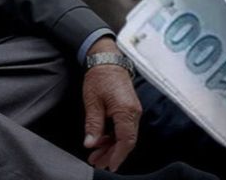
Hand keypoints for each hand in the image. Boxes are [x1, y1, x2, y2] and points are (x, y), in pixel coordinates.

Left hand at [82, 38, 142, 170]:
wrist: (108, 59)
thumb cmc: (100, 76)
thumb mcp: (92, 101)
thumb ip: (93, 124)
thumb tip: (91, 143)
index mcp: (126, 110)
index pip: (125, 140)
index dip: (118, 155)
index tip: (109, 166)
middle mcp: (134, 112)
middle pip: (127, 141)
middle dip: (112, 154)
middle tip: (97, 163)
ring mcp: (133, 111)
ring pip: (126, 136)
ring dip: (112, 147)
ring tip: (96, 155)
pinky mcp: (130, 109)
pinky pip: (125, 128)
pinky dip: (114, 138)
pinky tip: (102, 142)